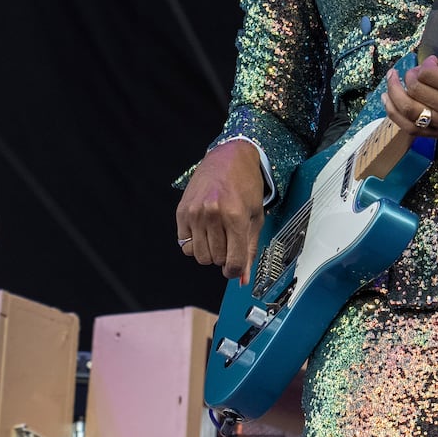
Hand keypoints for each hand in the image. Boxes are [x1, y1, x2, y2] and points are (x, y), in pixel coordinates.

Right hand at [175, 140, 265, 283]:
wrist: (228, 157)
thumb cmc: (246, 185)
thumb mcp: (255, 216)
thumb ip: (250, 249)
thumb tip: (243, 279)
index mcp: (235, 216)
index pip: (233, 262)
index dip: (236, 271)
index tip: (236, 268)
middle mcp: (212, 214)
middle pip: (216, 260)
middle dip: (225, 256)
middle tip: (231, 240)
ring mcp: (194, 213)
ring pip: (199, 255)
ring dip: (210, 251)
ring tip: (218, 234)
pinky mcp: (181, 212)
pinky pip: (185, 243)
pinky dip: (196, 242)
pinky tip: (205, 227)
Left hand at [384, 48, 437, 150]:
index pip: (431, 75)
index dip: (426, 64)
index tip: (433, 60)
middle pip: (416, 91)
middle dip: (409, 76)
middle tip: (414, 70)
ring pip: (408, 112)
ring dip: (393, 94)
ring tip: (391, 80)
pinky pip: (412, 130)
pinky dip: (396, 116)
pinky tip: (389, 103)